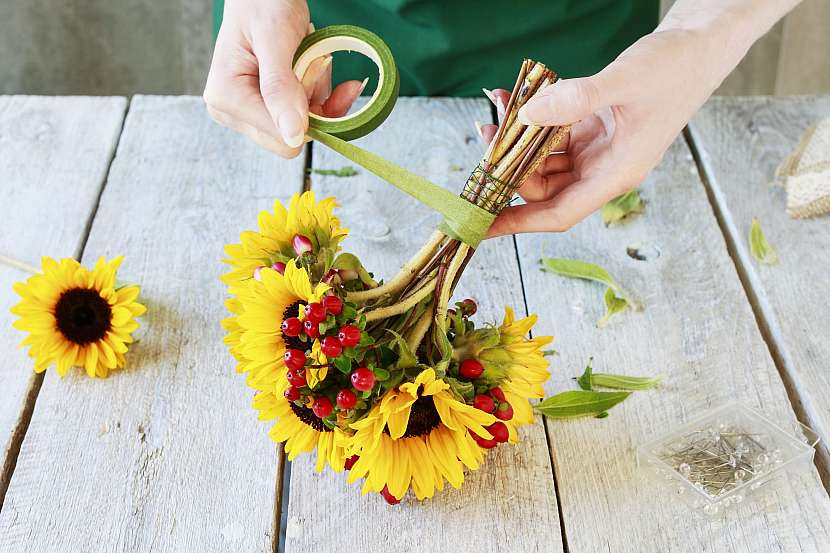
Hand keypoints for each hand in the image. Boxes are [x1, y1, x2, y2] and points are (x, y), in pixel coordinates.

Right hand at [203, 0, 364, 157]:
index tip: (316, 70)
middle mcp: (233, 113)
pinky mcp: (266, 108)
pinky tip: (318, 65)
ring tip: (308, 56)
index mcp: (226, 99)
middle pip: (291, 138)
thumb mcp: (274, 40)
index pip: (281, 138)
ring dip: (317, 92)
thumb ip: (280, 88)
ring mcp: (249, 112)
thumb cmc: (263, 3)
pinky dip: (319, 92)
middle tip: (313, 60)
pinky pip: (304, 115)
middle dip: (313, 102)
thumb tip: (293, 135)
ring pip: (303, 127)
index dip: (308, 113)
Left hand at [482, 29, 733, 236]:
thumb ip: (576, 99)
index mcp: (616, 173)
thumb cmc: (675, 68)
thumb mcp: (625, 81)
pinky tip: (515, 99)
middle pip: (544, 187)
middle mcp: (603, 168)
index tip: (484, 224)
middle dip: (511, 167)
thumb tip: (528, 114)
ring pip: (544, 160)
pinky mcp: (591, 129)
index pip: (559, 212)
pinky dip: (531, 120)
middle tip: (487, 134)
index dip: (519, 221)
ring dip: (517, 141)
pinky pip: (552, 134)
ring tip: (496, 111)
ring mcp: (596, 150)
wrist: (699, 45)